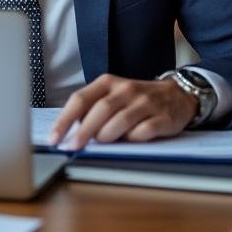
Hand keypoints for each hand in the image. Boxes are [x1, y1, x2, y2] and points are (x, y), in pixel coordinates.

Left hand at [47, 73, 197, 149]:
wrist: (178, 95)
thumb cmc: (137, 100)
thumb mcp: (112, 96)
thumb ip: (92, 110)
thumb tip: (69, 133)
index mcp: (108, 83)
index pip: (80, 99)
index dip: (64, 120)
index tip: (54, 138)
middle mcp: (126, 89)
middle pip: (99, 110)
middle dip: (83, 132)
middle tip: (73, 147)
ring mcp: (146, 102)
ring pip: (120, 121)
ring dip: (107, 136)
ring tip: (102, 144)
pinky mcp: (163, 117)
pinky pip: (144, 131)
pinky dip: (133, 140)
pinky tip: (130, 142)